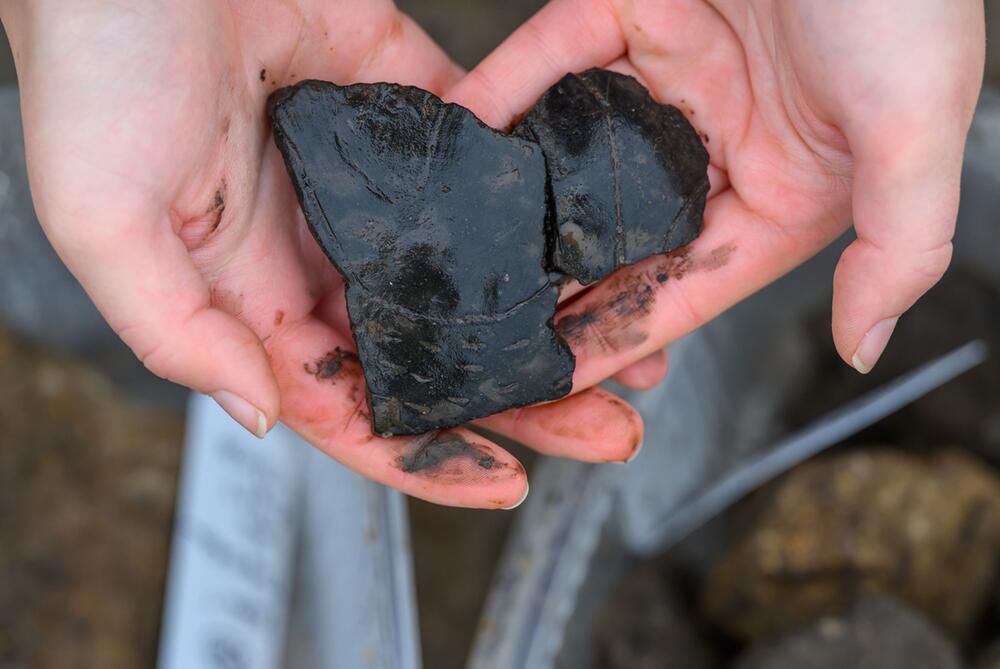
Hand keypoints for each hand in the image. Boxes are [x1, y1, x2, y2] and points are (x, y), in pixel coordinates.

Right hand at [4, 0, 644, 508]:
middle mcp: (318, 246)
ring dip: (549, 311)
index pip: (347, 401)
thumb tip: (264, 415)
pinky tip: (591, 237)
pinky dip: (537, 203)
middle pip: (435, 347)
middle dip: (523, 396)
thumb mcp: (103, 218)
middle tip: (607, 425)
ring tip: (634, 346)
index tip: (506, 478)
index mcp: (251, 292)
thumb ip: (177, 331)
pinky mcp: (404, 101)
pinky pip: (482, 164)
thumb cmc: (92, 58)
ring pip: (474, 269)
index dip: (424, 452)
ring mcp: (368, 181)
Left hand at [449, 0, 984, 392]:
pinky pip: (546, 61)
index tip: (551, 379)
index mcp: (779, 192)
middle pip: (612, 235)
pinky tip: (453, 144)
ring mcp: (660, 78)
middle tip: (479, 326)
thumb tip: (862, 347)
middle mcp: (712, 145)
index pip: (684, 285)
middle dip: (547, 284)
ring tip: (448, 254)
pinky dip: (499, 98)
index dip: (617, 337)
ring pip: (569, 156)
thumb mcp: (914, 135)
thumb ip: (894, 250)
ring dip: (510, 201)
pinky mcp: (620, 9)